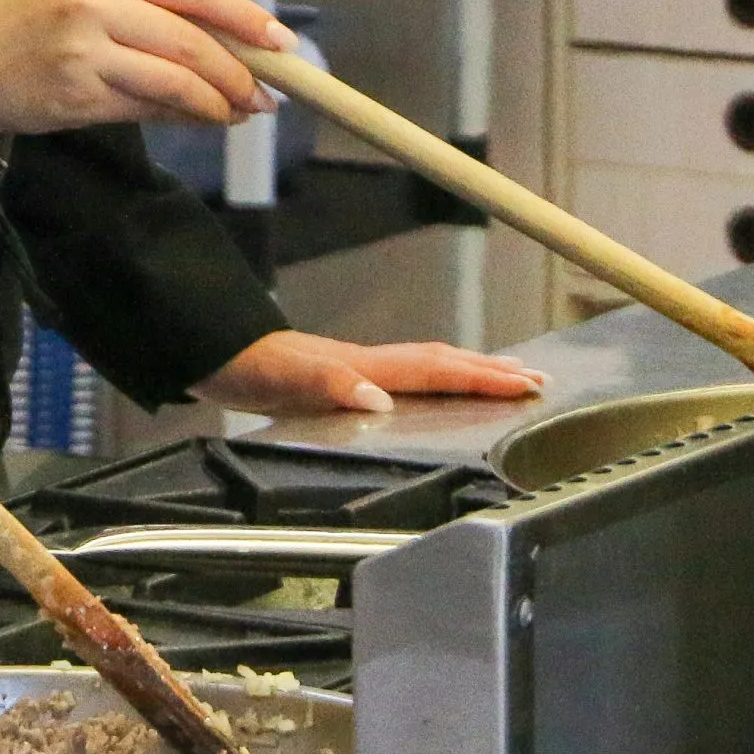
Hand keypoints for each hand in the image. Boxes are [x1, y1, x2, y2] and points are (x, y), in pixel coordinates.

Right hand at [0, 0, 281, 141]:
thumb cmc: (24, 20)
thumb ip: (144, 0)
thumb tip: (225, 35)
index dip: (242, 15)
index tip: (278, 40)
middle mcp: (94, 3)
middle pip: (189, 41)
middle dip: (238, 72)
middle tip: (266, 93)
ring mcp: (84, 52)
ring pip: (173, 81)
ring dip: (217, 102)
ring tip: (239, 113)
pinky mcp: (76, 97)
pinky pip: (146, 110)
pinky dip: (182, 117)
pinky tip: (201, 119)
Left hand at [196, 328, 545, 417]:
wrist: (215, 353)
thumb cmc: (250, 368)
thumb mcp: (287, 380)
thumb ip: (333, 386)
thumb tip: (379, 400)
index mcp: (366, 367)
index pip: (437, 371)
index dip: (482, 378)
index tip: (526, 385)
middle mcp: (369, 363)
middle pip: (444, 362)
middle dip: (494, 371)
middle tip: (538, 380)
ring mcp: (359, 367)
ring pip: (429, 364)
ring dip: (471, 370)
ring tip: (506, 375)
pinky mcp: (345, 377)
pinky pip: (408, 375)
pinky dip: (437, 377)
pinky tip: (435, 389)